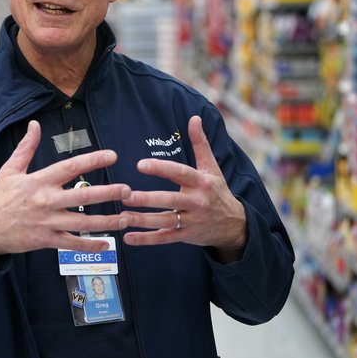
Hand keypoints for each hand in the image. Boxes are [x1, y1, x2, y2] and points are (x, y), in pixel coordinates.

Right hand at [0, 120, 131, 259]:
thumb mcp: (10, 169)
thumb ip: (26, 147)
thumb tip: (34, 124)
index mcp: (39, 181)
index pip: (70, 167)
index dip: (92, 160)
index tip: (112, 156)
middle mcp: (46, 201)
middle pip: (83, 196)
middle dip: (108, 193)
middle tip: (128, 190)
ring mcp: (47, 222)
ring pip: (82, 222)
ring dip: (107, 221)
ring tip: (126, 217)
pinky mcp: (45, 240)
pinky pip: (72, 244)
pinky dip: (89, 244)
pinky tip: (106, 244)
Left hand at [120, 116, 246, 262]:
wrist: (234, 224)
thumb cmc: (217, 191)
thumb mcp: (212, 167)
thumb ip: (200, 143)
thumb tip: (194, 118)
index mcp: (201, 183)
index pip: (179, 173)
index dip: (161, 168)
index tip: (140, 164)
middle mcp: (197, 202)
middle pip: (170, 200)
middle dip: (148, 199)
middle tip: (126, 195)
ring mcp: (191, 221)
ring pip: (165, 221)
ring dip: (142, 220)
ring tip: (122, 215)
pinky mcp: (186, 236)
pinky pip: (164, 238)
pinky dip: (146, 239)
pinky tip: (128, 237)